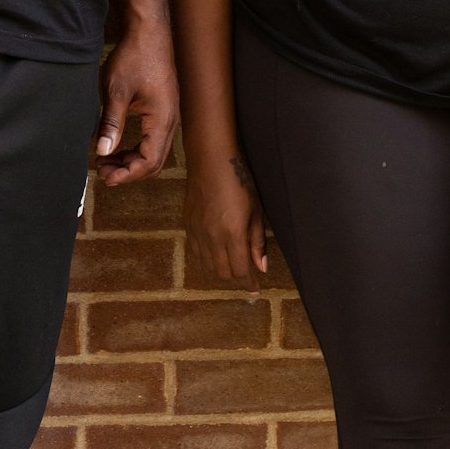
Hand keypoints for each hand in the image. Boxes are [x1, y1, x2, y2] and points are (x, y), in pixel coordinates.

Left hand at [95, 18, 177, 185]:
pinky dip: (134, 147)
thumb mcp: (116, 90)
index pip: (149, 161)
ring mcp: (168, 114)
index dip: (127, 174)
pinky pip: (152, 138)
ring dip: (131, 159)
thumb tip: (102, 152)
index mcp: (163, 118)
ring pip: (153, 151)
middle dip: (128, 171)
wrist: (148, 30)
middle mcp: (171, 120)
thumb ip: (111, 123)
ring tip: (105, 160)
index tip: (106, 177)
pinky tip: (115, 144)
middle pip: (154, 161)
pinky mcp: (162, 108)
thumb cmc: (135, 55)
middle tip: (102, 172)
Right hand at [185, 154, 267, 292]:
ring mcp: (197, 232)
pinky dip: (207, 259)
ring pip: (207, 265)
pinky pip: (196, 252)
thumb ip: (257, 241)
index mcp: (232, 234)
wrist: (210, 160)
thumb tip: (261, 267)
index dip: (249, 283)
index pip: (240, 271)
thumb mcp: (256, 210)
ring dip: (221, 271)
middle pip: (223, 273)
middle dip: (236, 280)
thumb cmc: (239, 181)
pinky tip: (215, 254)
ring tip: (232, 268)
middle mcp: (212, 238)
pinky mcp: (187, 225)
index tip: (256, 289)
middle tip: (246, 278)